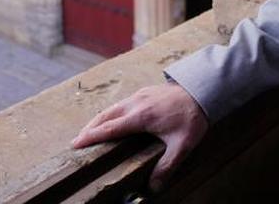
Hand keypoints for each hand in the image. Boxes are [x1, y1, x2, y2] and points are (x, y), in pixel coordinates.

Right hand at [71, 82, 209, 191]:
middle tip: (77, 141)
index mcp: (141, 117)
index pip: (110, 128)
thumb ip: (167, 167)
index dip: (91, 136)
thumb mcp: (182, 146)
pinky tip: (112, 119)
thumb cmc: (192, 117)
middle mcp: (135, 103)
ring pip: (112, 108)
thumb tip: (154, 187)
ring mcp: (139, 96)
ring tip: (89, 131)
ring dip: (99, 119)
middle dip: (89, 128)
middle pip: (105, 116)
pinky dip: (110, 113)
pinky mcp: (144, 92)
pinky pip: (121, 103)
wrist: (202, 90)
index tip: (76, 143)